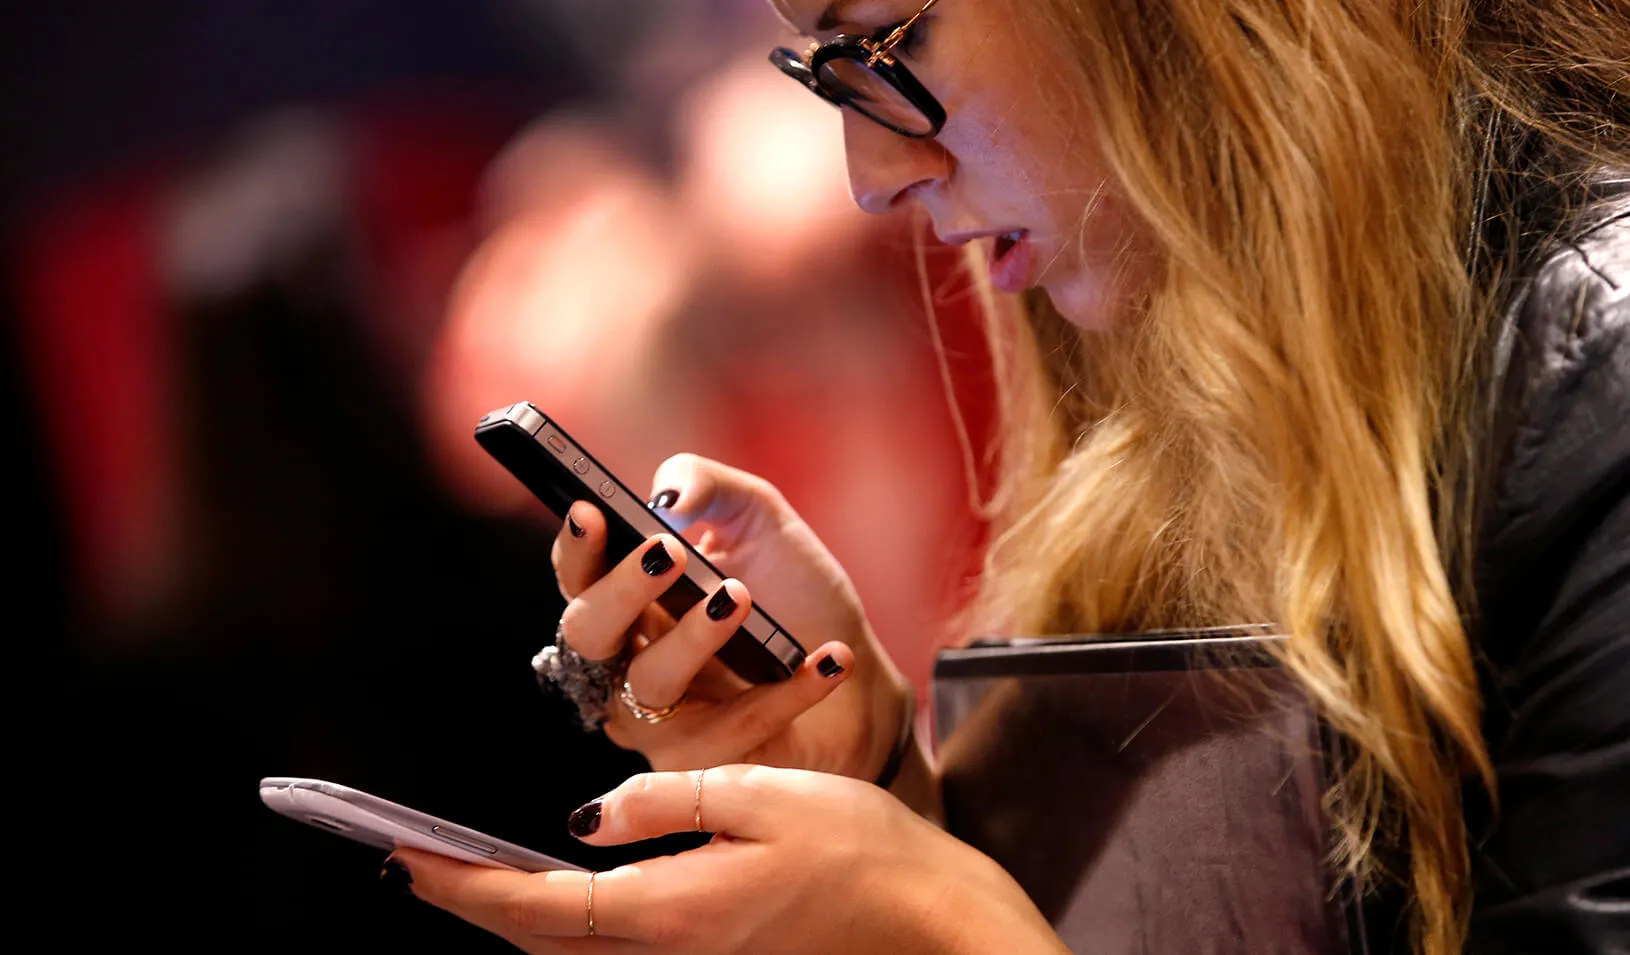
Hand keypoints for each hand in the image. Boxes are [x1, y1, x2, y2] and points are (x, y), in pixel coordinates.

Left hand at [390, 766, 1065, 954]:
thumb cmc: (858, 848)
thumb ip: (667, 802)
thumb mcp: (762, 797)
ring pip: (567, 941)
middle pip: (537, 937)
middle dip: (462, 899)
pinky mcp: (707, 943)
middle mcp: (667, 945)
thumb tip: (585, 814)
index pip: (536, 905)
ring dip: (502, 907)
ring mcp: (688, 952)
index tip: (397, 858)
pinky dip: (552, 910)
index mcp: (670, 909)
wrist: (926, 914)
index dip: (460, 884)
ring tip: (451, 866)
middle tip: (399, 859)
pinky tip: (542, 881)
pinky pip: (605, 934)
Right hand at [552, 454, 908, 780]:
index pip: (579, 575)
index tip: (591, 511)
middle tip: (669, 553)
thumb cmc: (797, 596)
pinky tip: (826, 659)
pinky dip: (784, 692)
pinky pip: (732, 730)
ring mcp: (659, 721)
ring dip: (694, 637)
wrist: (861, 681)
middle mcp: (627, 662)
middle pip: (588, 632)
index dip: (576, 547)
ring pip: (650, 683)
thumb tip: (666, 498)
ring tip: (741, 597)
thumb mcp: (759, 518)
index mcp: (630, 600)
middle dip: (622, 589)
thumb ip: (707, 486)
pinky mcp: (703, 770)